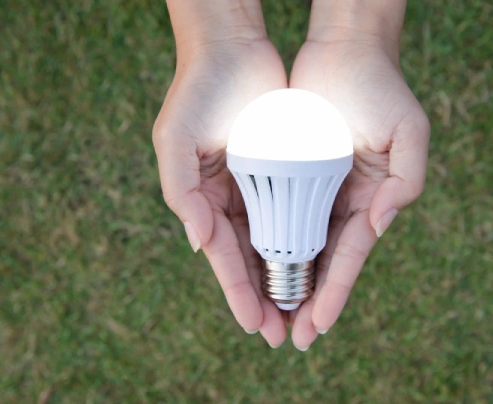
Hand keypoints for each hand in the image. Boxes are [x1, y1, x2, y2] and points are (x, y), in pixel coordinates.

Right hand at [153, 2, 288, 346]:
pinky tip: (316, 265)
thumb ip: (180, 192)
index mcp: (203, 198)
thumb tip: (199, 243)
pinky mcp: (285, 169)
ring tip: (303, 314)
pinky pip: (296, 211)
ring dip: (287, 278)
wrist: (233, 47)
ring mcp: (259, 186)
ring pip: (276, 243)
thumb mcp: (175, 140)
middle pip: (251, 259)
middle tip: (283, 335)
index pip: (224, 257)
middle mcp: (231, 198)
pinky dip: (303, 240)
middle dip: (265, 298)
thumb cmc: (199, 91)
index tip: (255, 325)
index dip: (238, 293)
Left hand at [288, 11, 429, 349]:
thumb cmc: (379, 86)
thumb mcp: (409, 131)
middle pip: (323, 260)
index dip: (335, 291)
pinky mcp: (292, 171)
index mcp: (372, 198)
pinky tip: (256, 268)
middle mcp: (344, 200)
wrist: (343, 49)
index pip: (350, 255)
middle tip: (291, 338)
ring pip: (298, 244)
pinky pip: (279, 213)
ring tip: (270, 316)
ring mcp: (317, 188)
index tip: (318, 324)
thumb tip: (379, 223)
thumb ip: (407, 180)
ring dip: (286, 281)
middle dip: (309, 300)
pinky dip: (270, 243)